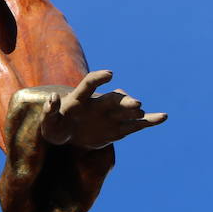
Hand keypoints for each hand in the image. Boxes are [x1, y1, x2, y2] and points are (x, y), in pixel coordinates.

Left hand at [39, 70, 166, 148]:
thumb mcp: (48, 123)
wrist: (69, 137)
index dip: (98, 78)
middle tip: (135, 103)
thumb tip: (52, 97)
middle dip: (125, 101)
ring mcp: (110, 116)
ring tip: (142, 113)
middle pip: (114, 99)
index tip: (110, 74)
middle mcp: (98, 104)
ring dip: (135, 111)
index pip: (89, 84)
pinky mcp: (119, 128)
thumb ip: (49, 111)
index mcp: (80, 99)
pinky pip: (136, 124)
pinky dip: (149, 121)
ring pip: (126, 111)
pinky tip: (163, 117)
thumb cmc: (56, 127)